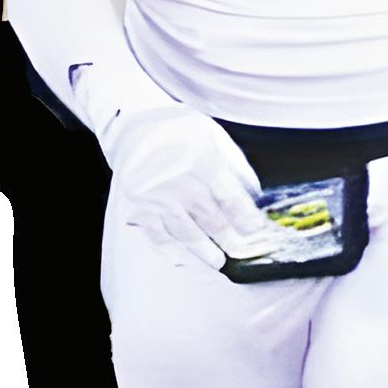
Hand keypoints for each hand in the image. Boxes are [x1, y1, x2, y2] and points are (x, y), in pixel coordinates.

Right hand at [104, 104, 275, 267]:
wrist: (131, 126)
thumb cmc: (178, 129)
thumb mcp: (212, 133)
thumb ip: (235, 163)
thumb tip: (254, 195)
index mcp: (200, 158)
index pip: (229, 196)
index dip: (245, 217)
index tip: (256, 231)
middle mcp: (177, 179)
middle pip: (210, 218)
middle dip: (229, 239)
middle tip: (242, 252)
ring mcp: (155, 196)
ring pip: (185, 231)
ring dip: (204, 250)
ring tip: (218, 261)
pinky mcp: (137, 206)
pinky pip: (156, 235)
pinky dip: (170, 250)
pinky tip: (182, 260)